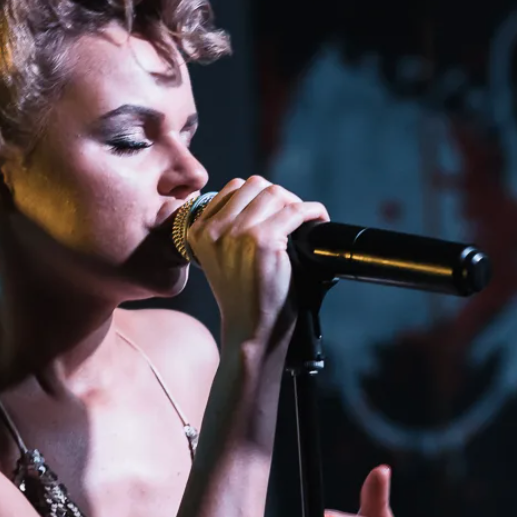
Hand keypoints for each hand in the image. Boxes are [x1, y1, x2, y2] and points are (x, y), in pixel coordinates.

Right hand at [184, 176, 328, 350]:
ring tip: (305, 219)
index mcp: (198, 231)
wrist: (250, 331)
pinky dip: (312, 211)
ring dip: (295, 202)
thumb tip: (267, 199)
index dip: (260, 196)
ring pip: (275, 193)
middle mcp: (214, 229)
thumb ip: (231, 229)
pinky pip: (296, 211)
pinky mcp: (264, 241)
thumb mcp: (222, 258)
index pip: (234, 188)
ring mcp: (238, 233)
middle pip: (255, 186)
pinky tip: (318, 220)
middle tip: (293, 215)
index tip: (276, 211)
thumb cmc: (243, 299)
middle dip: (278, 196)